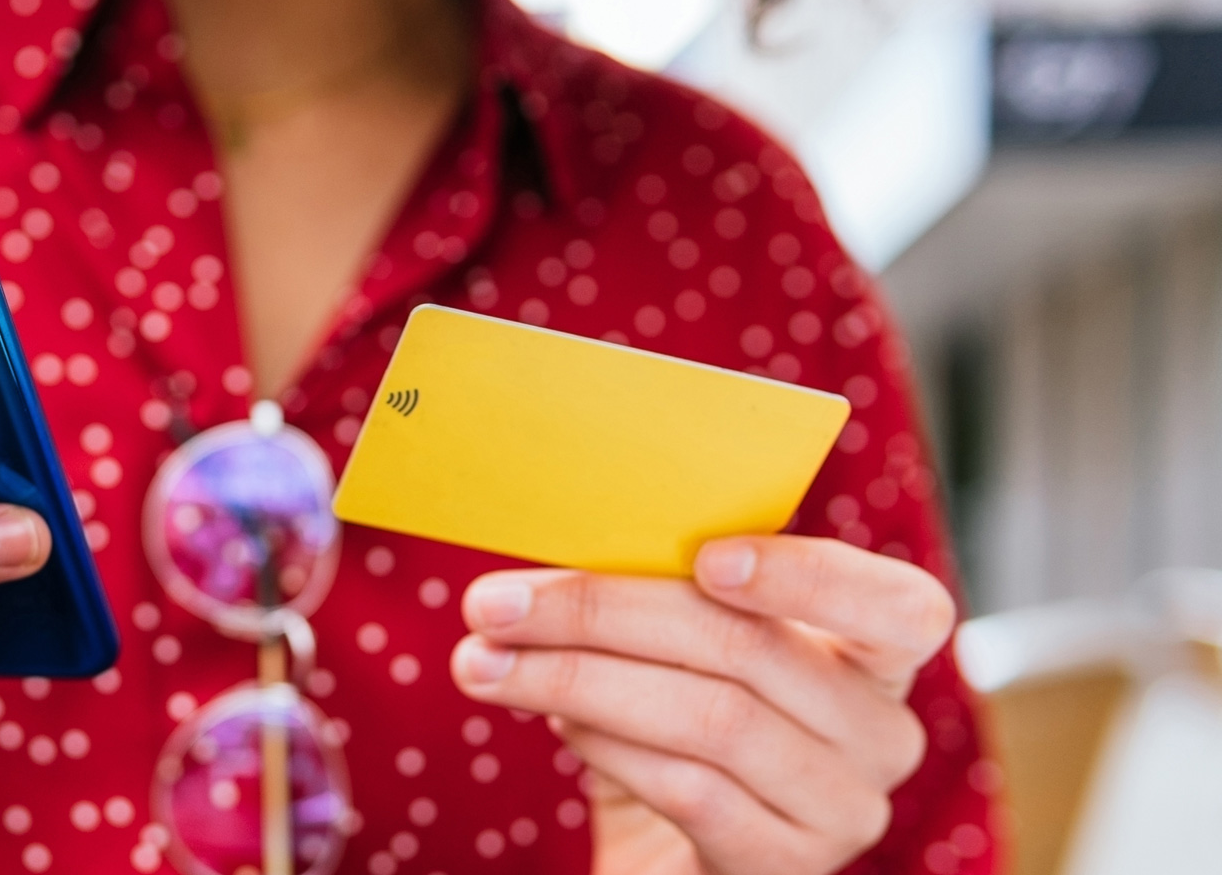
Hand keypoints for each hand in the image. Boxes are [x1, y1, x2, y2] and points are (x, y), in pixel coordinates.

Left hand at [448, 535, 955, 874]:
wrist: (673, 857)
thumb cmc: (679, 728)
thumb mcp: (683, 651)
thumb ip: (665, 593)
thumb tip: (569, 545)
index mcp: (878, 655)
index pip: (896, 606)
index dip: (806, 575)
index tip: (703, 555)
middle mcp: (881, 734)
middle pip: (750, 649)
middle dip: (603, 613)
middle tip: (495, 603)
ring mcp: (842, 810)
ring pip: (711, 718)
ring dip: (579, 680)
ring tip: (491, 663)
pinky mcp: (783, 867)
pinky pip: (690, 790)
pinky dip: (608, 746)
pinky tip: (557, 722)